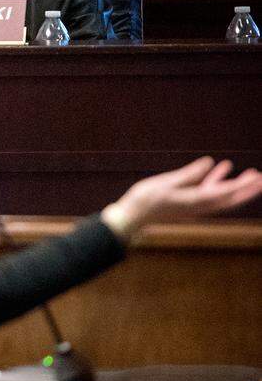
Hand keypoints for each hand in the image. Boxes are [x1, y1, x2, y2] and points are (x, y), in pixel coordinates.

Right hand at [104, 156, 261, 237]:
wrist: (132, 217)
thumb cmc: (145, 200)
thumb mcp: (166, 184)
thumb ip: (189, 174)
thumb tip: (209, 162)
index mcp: (195, 202)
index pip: (224, 194)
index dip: (242, 186)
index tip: (257, 178)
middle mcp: (199, 206)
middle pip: (231, 199)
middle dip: (248, 190)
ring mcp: (194, 206)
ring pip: (223, 197)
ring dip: (236, 186)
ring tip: (250, 172)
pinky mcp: (188, 203)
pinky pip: (209, 193)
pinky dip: (217, 182)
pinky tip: (217, 168)